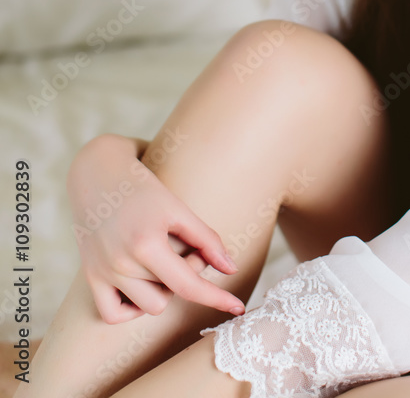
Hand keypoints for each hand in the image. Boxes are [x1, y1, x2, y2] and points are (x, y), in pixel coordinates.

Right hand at [67, 133, 245, 323]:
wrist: (98, 174)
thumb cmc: (142, 188)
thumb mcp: (177, 208)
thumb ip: (206, 239)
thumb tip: (231, 270)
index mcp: (146, 243)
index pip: (188, 285)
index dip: (216, 298)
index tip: (239, 308)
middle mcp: (121, 263)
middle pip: (170, 295)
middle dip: (187, 275)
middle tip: (186, 249)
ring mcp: (103, 272)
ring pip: (147, 307)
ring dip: (162, 290)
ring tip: (164, 261)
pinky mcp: (90, 276)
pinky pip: (113, 314)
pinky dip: (131, 307)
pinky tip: (142, 283)